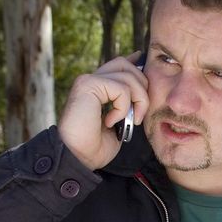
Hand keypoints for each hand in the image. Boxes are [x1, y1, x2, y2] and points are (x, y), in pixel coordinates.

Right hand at [56, 51, 148, 170]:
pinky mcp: (88, 85)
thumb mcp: (119, 122)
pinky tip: (111, 122)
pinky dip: (123, 108)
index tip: (144, 67)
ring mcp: (88, 80)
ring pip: (128, 76)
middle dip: (142, 87)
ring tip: (131, 121)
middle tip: (139, 114)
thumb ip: (127, 104)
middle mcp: (91, 80)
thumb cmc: (97, 145)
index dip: (135, 64)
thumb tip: (142, 90)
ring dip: (139, 101)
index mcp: (97, 87)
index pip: (119, 64)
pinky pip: (121, 89)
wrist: (78, 157)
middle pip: (126, 65)